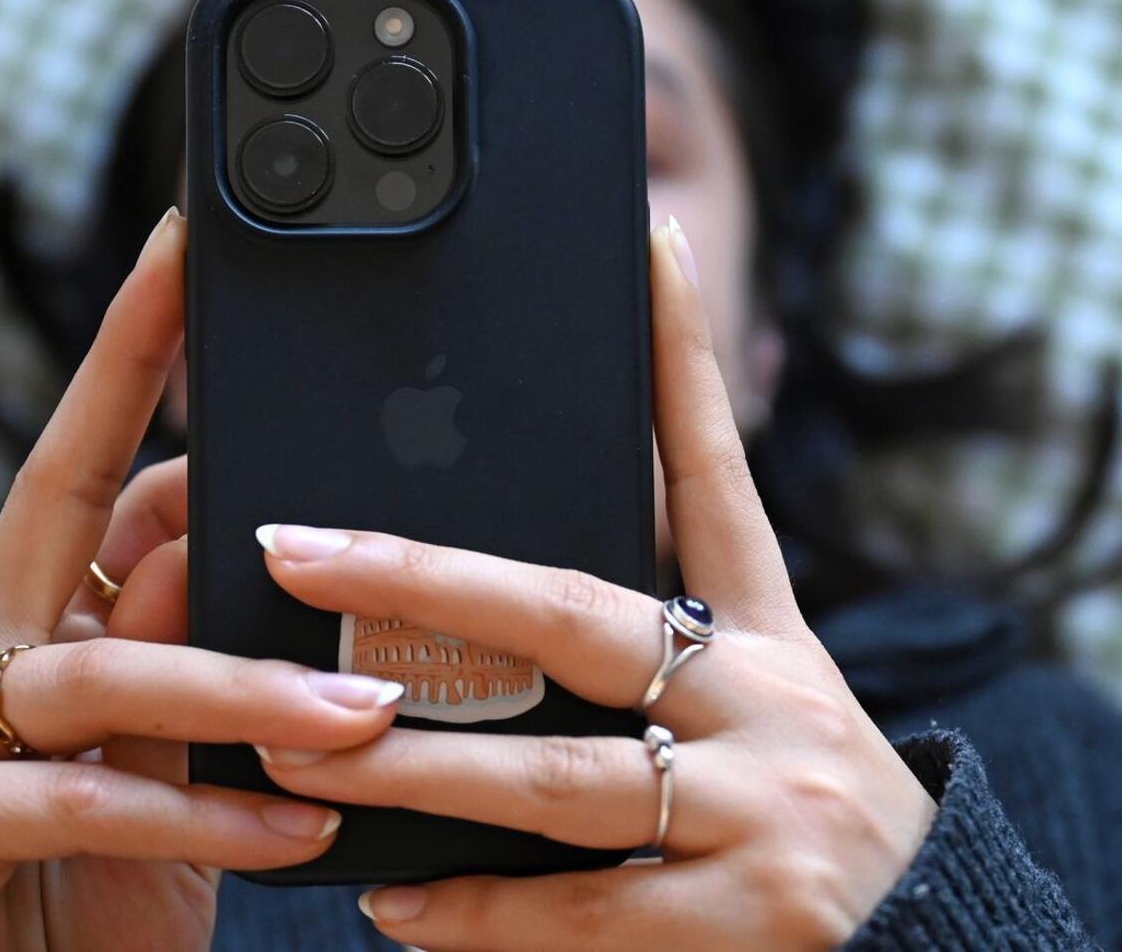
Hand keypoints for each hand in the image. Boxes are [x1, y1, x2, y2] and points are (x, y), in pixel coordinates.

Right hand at [0, 208, 403, 951]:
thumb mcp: (172, 768)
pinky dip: (197, 816)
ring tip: (359, 713)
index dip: (129, 358)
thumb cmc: (100, 897)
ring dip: (237, 692)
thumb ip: (193, 660)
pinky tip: (296, 828)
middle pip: (64, 523)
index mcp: (28, 624)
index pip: (84, 469)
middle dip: (169, 457)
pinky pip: (76, 802)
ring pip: (95, 678)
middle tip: (310, 470)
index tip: (183, 251)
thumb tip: (240, 540)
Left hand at [252, 217, 939, 951]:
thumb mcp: (772, 718)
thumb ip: (661, 667)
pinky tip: (393, 902)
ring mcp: (768, 810)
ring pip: (559, 779)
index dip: (682, 355)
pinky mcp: (757, 921)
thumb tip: (489, 618)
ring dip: (418, 765)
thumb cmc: (820, 833)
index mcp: (773, 640)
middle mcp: (773, 703)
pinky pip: (584, 915)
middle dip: (427, 578)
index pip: (717, 475)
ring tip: (305, 745)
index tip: (644, 238)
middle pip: (581, 615)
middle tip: (301, 547)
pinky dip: (480, 914)